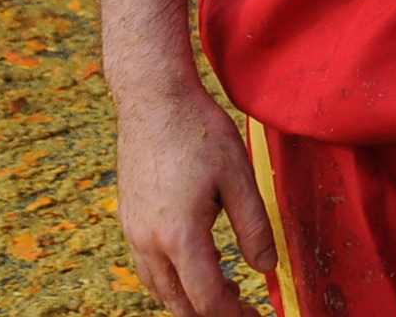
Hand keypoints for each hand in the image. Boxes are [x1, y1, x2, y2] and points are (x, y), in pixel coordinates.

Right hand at [111, 69, 275, 316]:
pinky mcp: (128, 220)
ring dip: (190, 299)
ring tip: (226, 288)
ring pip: (160, 289)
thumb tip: (266, 268)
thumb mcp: (239, 177)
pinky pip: (148, 267)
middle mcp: (149, 241)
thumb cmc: (199, 133)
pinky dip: (172, 278)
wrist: (153, 100)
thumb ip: (255, 227)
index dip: (233, 315)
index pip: (207, 299)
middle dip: (212, 313)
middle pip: (178, 303)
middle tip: (244, 308)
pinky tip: (198, 262)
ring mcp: (133, 232)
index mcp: (180, 235)